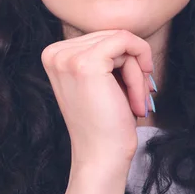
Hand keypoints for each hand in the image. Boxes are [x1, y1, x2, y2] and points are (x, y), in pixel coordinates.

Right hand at [41, 29, 154, 171]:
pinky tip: (138, 96)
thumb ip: (105, 54)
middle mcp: (55, 53)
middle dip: (133, 67)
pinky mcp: (86, 62)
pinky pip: (127, 42)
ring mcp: (68, 57)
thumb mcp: (100, 80)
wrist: (101, 158)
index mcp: (54, 55)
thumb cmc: (106, 123)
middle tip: (139, 99)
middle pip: (112, 36)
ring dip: (138, 73)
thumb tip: (131, 35)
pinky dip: (140, 68)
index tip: (131, 91)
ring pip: (122, 41)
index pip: (101, 38)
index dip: (123, 62)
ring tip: (137, 102)